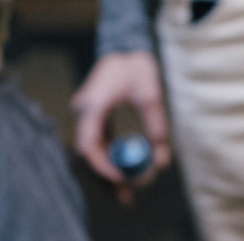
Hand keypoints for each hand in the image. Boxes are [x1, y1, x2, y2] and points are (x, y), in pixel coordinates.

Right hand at [71, 51, 169, 204]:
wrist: (122, 45)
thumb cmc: (135, 65)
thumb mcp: (150, 93)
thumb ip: (155, 125)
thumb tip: (160, 158)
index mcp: (93, 104)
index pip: (88, 145)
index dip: (103, 167)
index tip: (122, 181)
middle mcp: (83, 111)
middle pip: (87, 153)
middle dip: (105, 177)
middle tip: (127, 198)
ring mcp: (86, 113)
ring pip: (90, 151)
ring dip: (106, 172)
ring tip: (127, 195)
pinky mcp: (92, 115)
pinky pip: (96, 142)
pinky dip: (108, 159)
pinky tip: (123, 175)